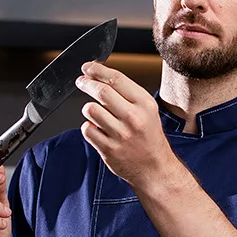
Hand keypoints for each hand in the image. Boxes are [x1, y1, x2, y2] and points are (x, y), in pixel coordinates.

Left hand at [76, 62, 174, 184]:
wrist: (155, 169)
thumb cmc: (149, 138)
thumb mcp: (148, 111)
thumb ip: (127, 95)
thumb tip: (100, 77)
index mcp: (145, 105)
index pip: (116, 79)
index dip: (97, 70)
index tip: (88, 68)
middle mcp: (133, 118)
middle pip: (101, 91)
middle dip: (86, 83)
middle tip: (81, 82)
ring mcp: (120, 135)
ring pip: (90, 109)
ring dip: (89, 109)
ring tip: (96, 113)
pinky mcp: (108, 149)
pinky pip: (87, 129)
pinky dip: (89, 128)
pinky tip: (99, 130)